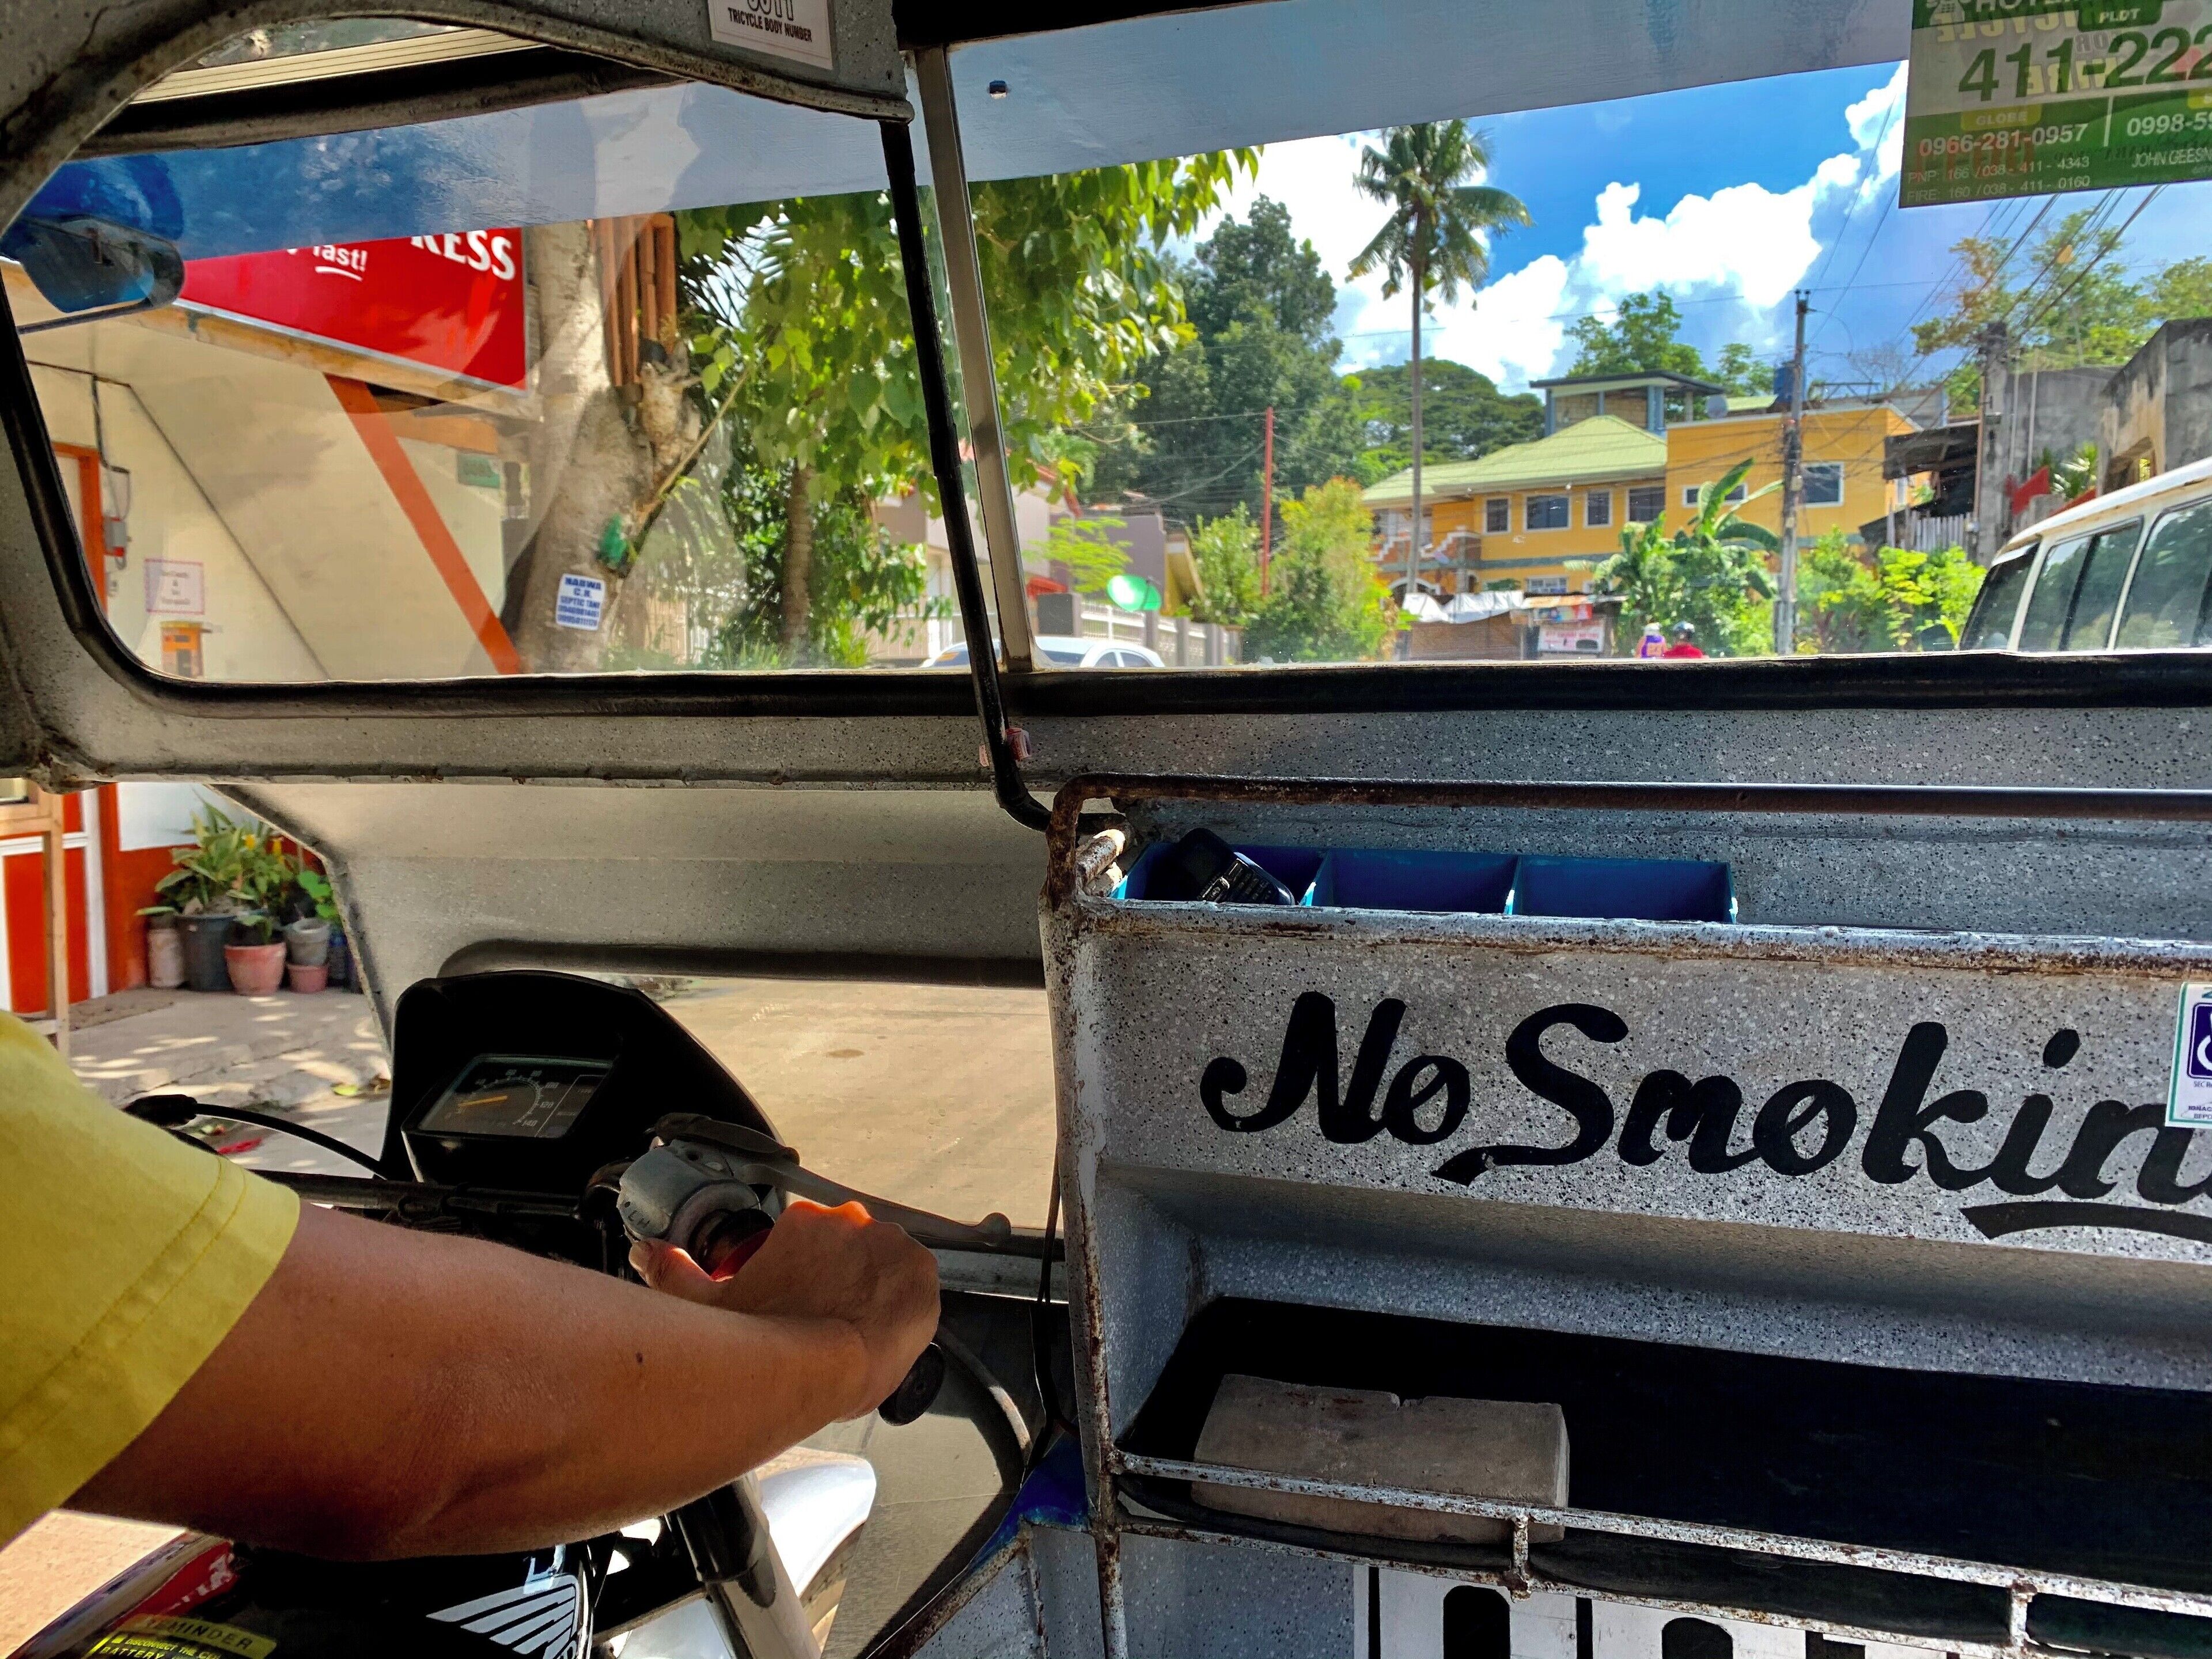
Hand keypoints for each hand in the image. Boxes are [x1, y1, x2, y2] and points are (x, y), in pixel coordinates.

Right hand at [631, 1200, 937, 1418]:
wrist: (816, 1371)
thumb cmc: (758, 1340)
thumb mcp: (706, 1304)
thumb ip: (672, 1270)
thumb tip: (646, 1250)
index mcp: (804, 1223)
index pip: (812, 1238)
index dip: (806, 1274)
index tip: (800, 1302)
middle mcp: (851, 1222)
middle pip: (849, 1249)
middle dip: (838, 1280)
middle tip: (823, 1321)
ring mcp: (890, 1245)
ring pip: (883, 1263)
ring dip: (872, 1289)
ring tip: (852, 1330)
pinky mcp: (922, 1274)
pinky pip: (918, 1282)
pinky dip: (906, 1302)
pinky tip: (885, 1327)